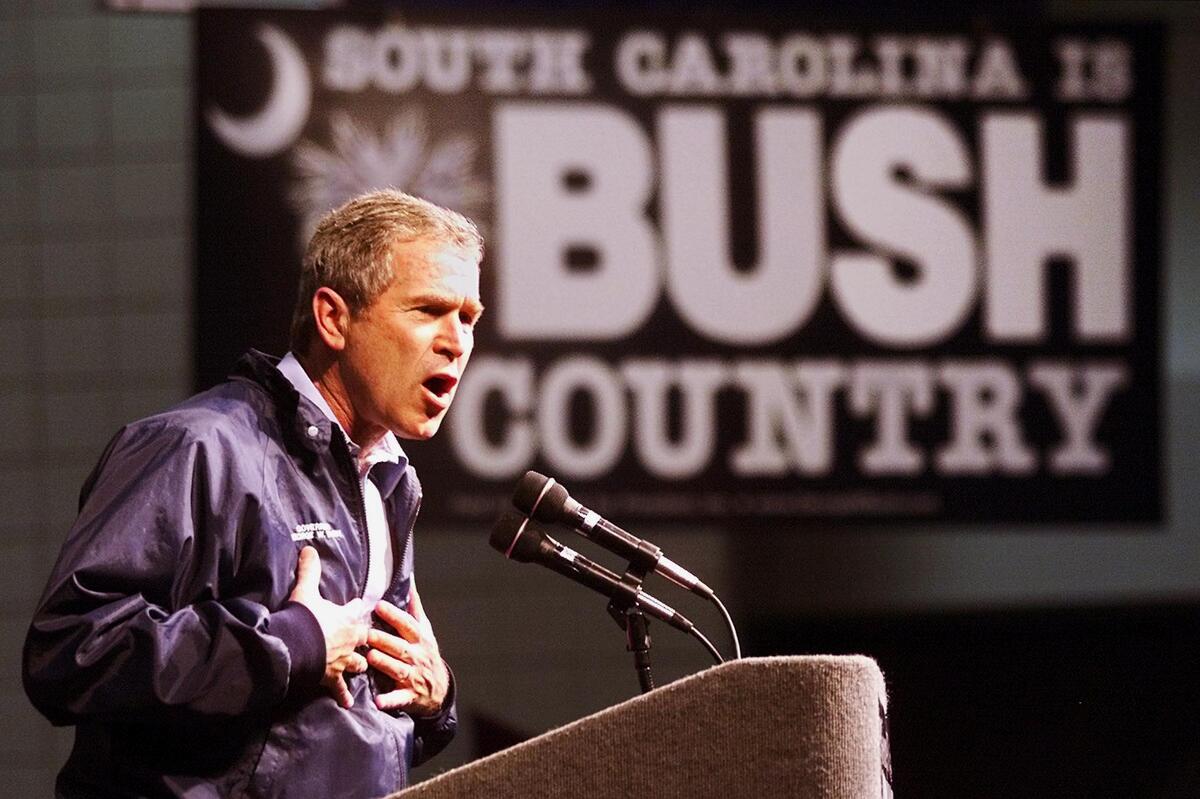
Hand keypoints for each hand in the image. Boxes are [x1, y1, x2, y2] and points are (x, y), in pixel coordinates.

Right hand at [288, 546, 368, 707]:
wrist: (297, 646)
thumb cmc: (304, 618)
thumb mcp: (306, 590)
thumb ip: (309, 570)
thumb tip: (309, 548)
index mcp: (348, 619)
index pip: (359, 610)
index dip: (360, 608)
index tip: (363, 607)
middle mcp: (351, 641)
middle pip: (364, 640)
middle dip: (366, 640)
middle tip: (368, 641)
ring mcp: (343, 661)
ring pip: (358, 664)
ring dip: (359, 665)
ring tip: (361, 667)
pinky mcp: (332, 677)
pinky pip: (340, 688)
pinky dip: (343, 695)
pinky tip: (348, 703)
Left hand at [367, 584, 448, 715]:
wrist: (440, 690)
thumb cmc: (426, 655)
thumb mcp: (425, 631)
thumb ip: (415, 609)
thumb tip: (409, 584)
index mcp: (420, 640)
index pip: (407, 625)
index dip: (394, 615)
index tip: (379, 606)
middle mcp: (417, 657)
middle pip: (400, 647)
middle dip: (384, 640)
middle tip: (367, 633)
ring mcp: (414, 677)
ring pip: (398, 670)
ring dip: (385, 664)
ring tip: (371, 657)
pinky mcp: (410, 696)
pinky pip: (399, 698)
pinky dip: (389, 700)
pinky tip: (378, 701)